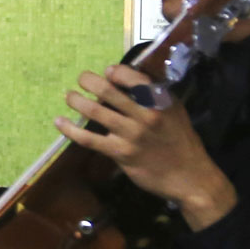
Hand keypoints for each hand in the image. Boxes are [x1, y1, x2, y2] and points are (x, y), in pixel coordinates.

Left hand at [59, 63, 237, 229]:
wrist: (189, 177)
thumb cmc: (181, 142)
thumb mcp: (175, 111)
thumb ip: (156, 95)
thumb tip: (131, 77)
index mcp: (161, 101)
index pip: (133, 77)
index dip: (115, 71)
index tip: (107, 72)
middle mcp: (145, 115)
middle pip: (108, 91)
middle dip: (89, 80)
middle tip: (82, 78)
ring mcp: (131, 134)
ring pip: (95, 111)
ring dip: (76, 101)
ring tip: (69, 96)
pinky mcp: (120, 153)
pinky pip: (89, 139)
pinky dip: (70, 129)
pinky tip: (59, 122)